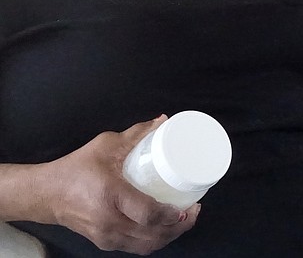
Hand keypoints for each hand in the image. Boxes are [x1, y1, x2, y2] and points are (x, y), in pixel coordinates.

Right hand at [41, 117, 198, 253]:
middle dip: (178, 227)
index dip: (171, 215)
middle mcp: (109, 221)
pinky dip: (154, 240)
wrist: (46, 194)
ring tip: (184, 220)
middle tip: (193, 211)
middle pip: (152, 235)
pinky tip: (165, 229)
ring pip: (146, 246)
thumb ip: (136, 134)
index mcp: (111, 196)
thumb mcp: (106, 146)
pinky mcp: (104, 243)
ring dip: (169, 236)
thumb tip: (163, 121)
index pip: (147, 213)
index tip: (188, 206)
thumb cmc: (75, 168)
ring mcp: (106, 236)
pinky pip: (136, 247)